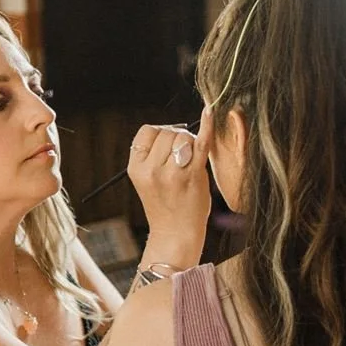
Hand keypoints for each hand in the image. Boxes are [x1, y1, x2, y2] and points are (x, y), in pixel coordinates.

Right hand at [128, 108, 211, 264]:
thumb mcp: (147, 180)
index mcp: (136, 167)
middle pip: (168, 132)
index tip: (166, 149)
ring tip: (188, 167)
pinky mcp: (193, 175)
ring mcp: (172, 172)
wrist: (176, 234)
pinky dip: (207, 126)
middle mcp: (151, 168)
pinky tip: (209, 111)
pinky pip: (201, 142)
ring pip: (184, 137)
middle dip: (177, 141)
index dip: (159, 136)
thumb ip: (154, 155)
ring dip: (190, 145)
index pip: (148, 132)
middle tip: (181, 163)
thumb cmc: (166, 206)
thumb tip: (174, 129)